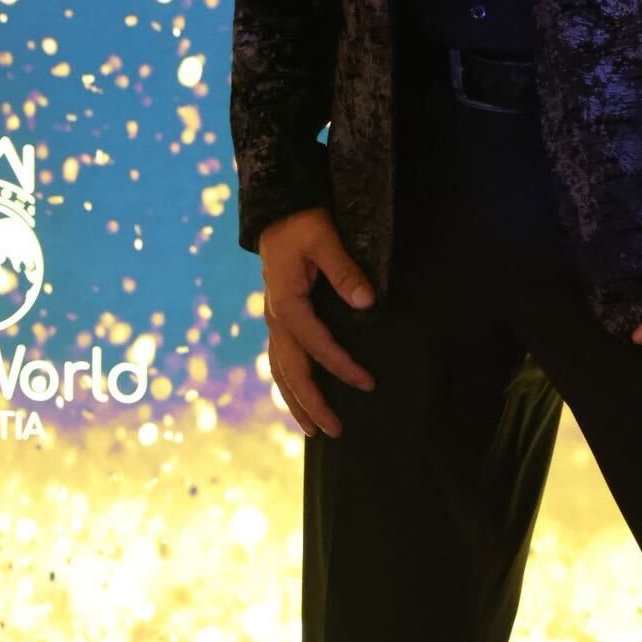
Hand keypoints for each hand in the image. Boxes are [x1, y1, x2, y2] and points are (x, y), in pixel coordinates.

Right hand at [259, 205, 376, 437]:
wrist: (278, 210)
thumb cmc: (303, 223)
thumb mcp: (324, 238)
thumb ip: (345, 270)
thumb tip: (366, 302)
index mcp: (287, 304)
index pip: (317, 345)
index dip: (342, 367)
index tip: (367, 383)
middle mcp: (276, 319)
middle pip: (291, 371)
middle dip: (312, 404)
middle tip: (335, 431)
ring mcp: (273, 320)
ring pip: (280, 371)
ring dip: (295, 401)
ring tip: (313, 429)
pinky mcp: (277, 317)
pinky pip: (279, 359)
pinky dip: (288, 383)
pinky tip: (298, 395)